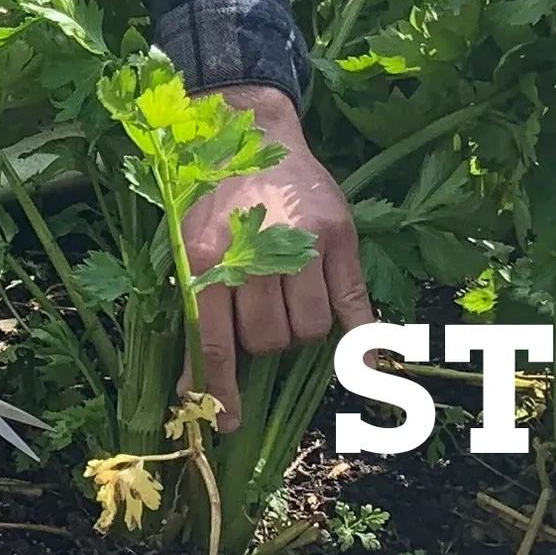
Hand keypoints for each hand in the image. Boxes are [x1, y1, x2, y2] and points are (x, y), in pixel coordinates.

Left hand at [180, 86, 374, 431]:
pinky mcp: (341, 235)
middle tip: (258, 312)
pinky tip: (367, 361)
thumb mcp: (189, 246)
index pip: (216, 341)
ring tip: (288, 297)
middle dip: (263, 342)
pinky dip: (362, 339)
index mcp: (208, 255)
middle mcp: (258, 250)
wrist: (253, 131)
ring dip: (298, 330)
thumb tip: (194, 392)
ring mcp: (305, 242)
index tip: (226, 423)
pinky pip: (354, 304)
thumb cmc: (214, 196)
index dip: (221, 389)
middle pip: (268, 339)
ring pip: (309, 329)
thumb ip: (195, 311)